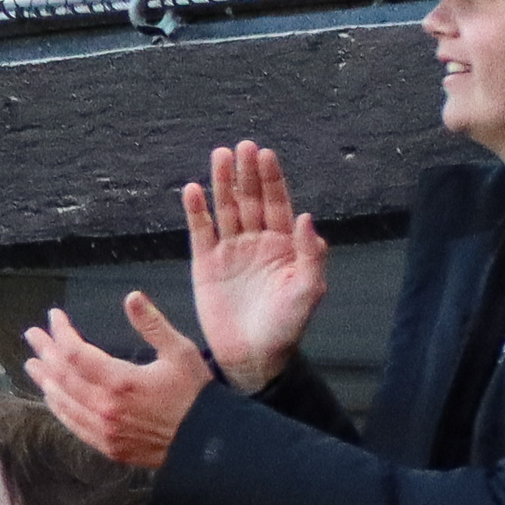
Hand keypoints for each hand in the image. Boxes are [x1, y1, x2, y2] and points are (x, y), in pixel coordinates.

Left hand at [12, 291, 215, 472]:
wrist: (206, 444)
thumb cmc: (195, 395)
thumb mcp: (180, 352)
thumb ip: (153, 324)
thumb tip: (132, 297)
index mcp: (120, 381)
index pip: (75, 352)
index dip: (61, 333)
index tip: (54, 317)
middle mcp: (104, 407)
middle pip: (62, 375)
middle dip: (45, 352)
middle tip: (32, 336)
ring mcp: (103, 429)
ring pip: (62, 401)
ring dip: (45, 380)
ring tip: (33, 364)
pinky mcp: (106, 445)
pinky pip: (72, 424)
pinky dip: (58, 407)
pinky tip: (52, 397)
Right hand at [178, 141, 325, 391]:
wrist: (254, 357)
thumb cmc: (287, 327)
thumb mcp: (308, 291)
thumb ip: (311, 255)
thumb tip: (308, 217)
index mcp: (285, 245)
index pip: (277, 203)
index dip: (271, 179)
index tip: (265, 154)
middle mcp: (257, 242)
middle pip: (250, 199)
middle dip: (247, 173)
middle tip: (242, 147)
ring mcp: (231, 252)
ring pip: (225, 209)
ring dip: (222, 183)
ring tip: (219, 156)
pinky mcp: (206, 265)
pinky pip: (201, 232)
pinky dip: (196, 212)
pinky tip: (193, 190)